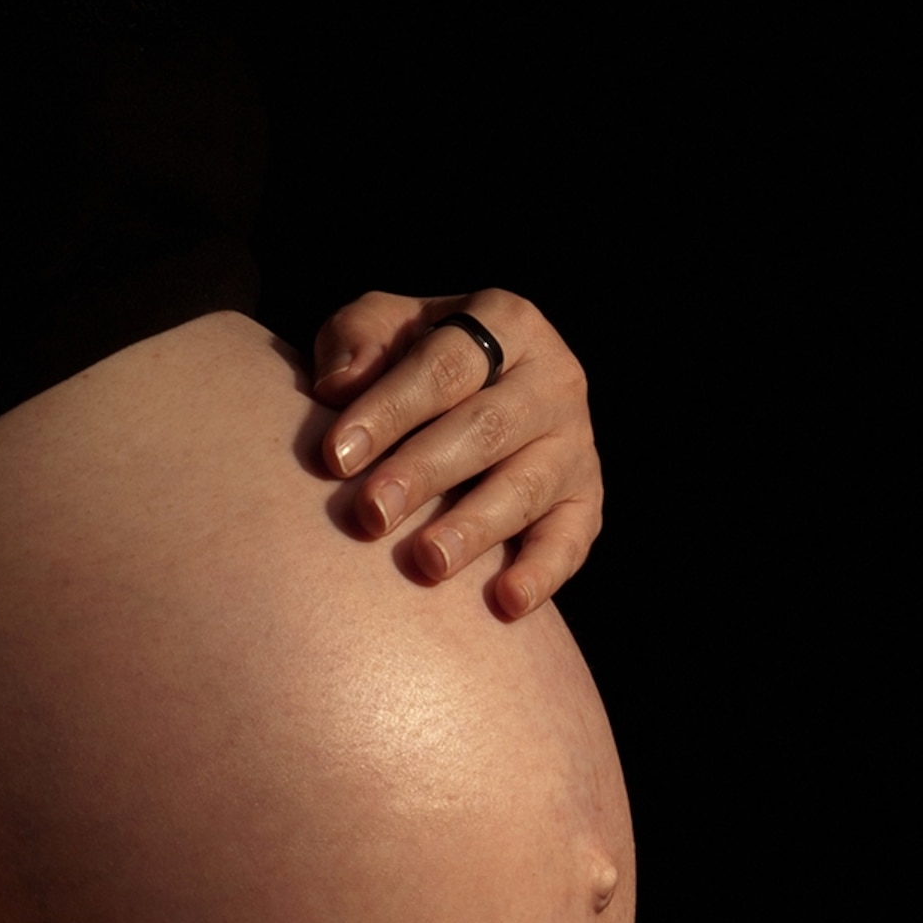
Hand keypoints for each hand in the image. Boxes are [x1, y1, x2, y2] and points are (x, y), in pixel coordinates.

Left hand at [312, 289, 602, 619]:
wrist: (467, 402)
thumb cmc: (409, 364)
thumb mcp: (380, 329)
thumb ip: (356, 340)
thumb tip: (338, 385)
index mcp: (504, 321)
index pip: (445, 366)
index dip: (389, 409)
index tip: (336, 456)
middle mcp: (554, 376)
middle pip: (488, 426)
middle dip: (425, 471)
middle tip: (370, 513)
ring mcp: (576, 441)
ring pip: (527, 485)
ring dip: (476, 526)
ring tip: (428, 561)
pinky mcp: (586, 501)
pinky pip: (571, 539)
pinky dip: (543, 572)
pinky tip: (506, 602)